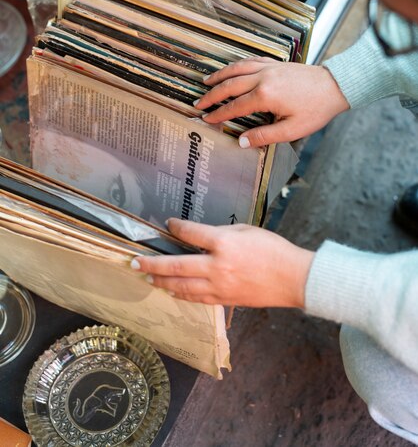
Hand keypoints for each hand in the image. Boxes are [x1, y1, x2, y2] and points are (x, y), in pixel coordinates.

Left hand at [131, 218, 313, 306]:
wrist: (293, 278)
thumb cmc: (272, 249)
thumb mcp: (246, 231)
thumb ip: (221, 234)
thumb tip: (201, 238)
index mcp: (223, 243)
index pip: (190, 234)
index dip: (176, 228)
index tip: (167, 225)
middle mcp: (216, 266)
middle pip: (176, 267)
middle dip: (152, 264)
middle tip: (135, 263)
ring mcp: (219, 286)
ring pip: (182, 287)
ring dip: (161, 283)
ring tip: (147, 278)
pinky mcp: (225, 300)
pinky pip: (196, 299)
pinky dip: (181, 295)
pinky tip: (171, 292)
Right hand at [196, 58, 349, 146]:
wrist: (335, 86)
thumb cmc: (316, 109)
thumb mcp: (292, 130)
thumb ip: (265, 136)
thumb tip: (242, 142)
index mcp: (265, 96)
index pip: (234, 107)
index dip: (218, 114)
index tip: (206, 119)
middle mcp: (263, 78)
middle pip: (229, 86)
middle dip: (212, 95)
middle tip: (198, 103)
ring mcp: (268, 68)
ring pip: (236, 70)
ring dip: (219, 77)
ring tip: (206, 82)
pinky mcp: (275, 63)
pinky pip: (249, 61)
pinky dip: (236, 66)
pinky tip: (230, 70)